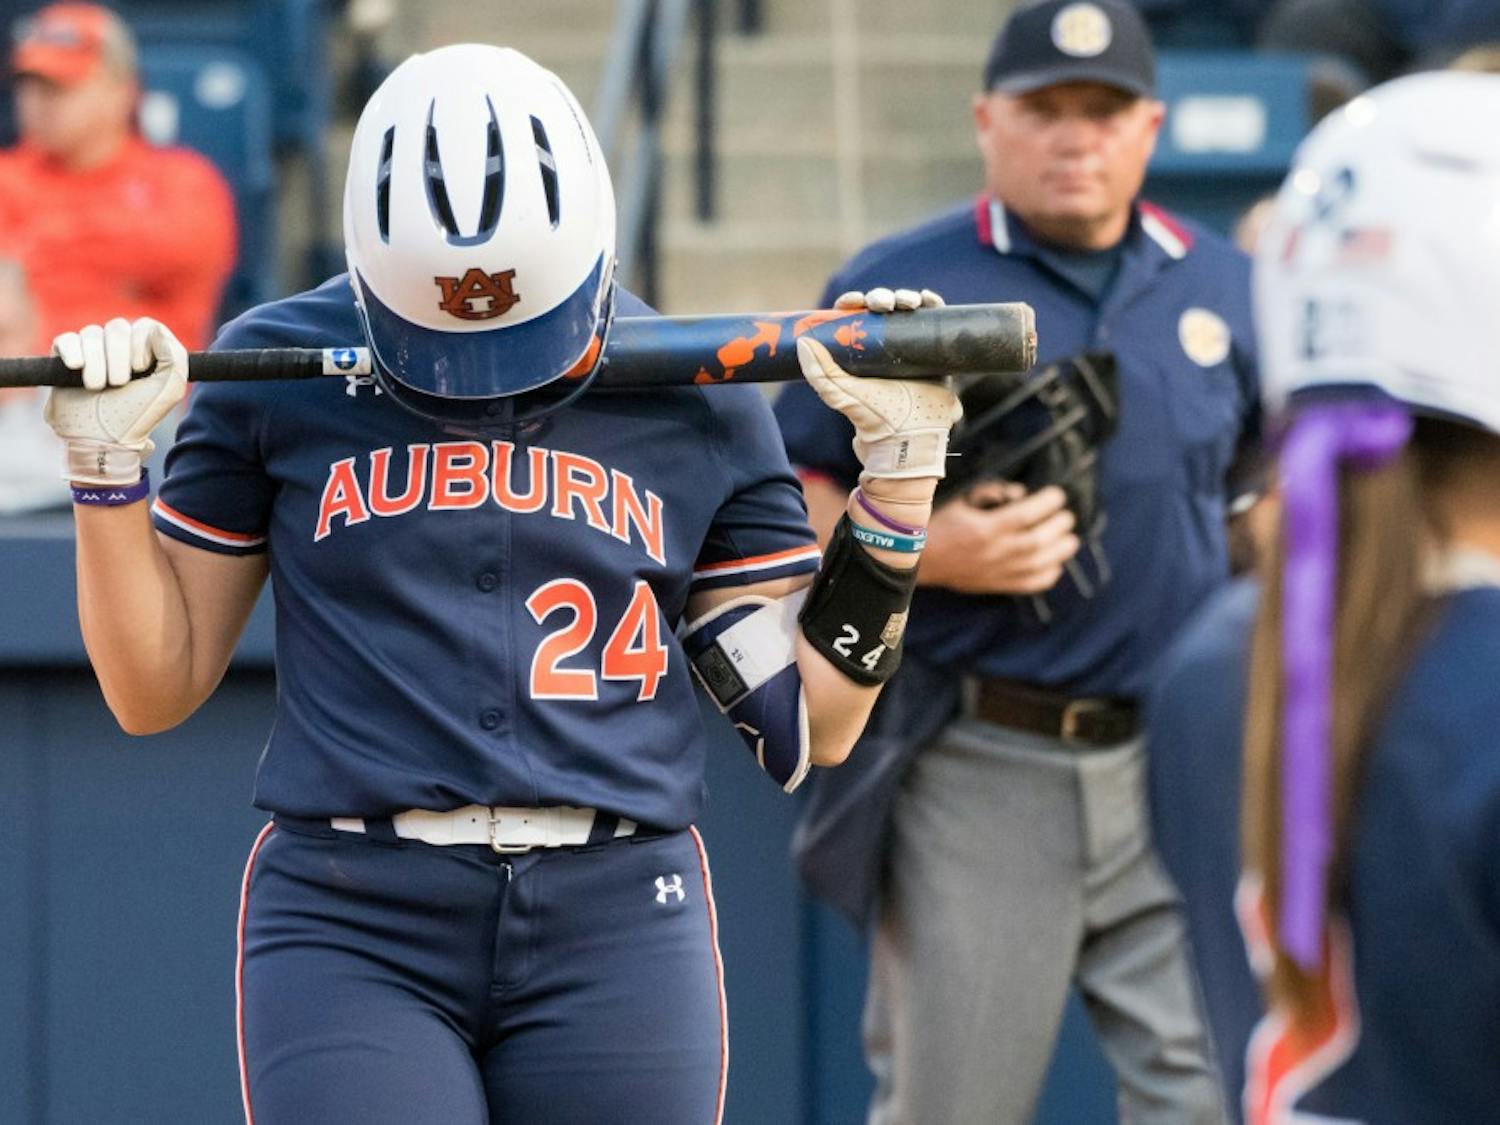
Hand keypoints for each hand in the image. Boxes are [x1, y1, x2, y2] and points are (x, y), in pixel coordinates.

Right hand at [44, 318, 187, 485]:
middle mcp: (119, 347)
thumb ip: (174, 356)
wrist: (101, 439)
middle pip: (118, 327)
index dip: (142, 346)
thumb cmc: (137, 416)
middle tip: (118, 385)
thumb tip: (153, 328)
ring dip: (97, 365)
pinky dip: (73, 353)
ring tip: (97, 388)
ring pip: (91, 333)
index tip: (141, 371)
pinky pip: (67, 339)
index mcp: (146, 351)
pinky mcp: (66, 357)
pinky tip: (77, 370)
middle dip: (119, 359)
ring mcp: (91, 351)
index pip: (145, 325)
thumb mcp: (170, 389)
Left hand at [797, 287, 961, 481]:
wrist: (908, 435)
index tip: (855, 301)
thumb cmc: (873, 416)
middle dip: (883, 297)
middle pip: (882, 309)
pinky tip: (929, 300)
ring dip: (907, 298)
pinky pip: (934, 321)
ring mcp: (910, 348)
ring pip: (908, 311)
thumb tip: (803, 341)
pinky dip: (933, 305)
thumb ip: (819, 372)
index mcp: (860, 352)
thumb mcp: (839, 394)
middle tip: (884, 304)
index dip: (853, 302)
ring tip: (908, 302)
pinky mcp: (934, 351)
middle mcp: (885, 347)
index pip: (855, 317)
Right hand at [917, 483, 1080, 594]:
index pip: (1025, 515)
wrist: (919, 558)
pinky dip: (1047, 577)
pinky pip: (1027, 585)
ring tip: (1071, 539)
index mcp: (984, 529)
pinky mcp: (994, 585)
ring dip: (1060, 551)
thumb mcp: (961, 499)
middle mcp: (993, 552)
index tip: (1057, 495)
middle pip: (1037, 541)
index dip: (1047, 504)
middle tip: (1067, 516)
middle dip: (1058, 527)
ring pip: (1038, 564)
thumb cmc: (937, 523)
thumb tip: (1020, 494)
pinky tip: (1056, 566)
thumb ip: (991, 492)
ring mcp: (995, 572)